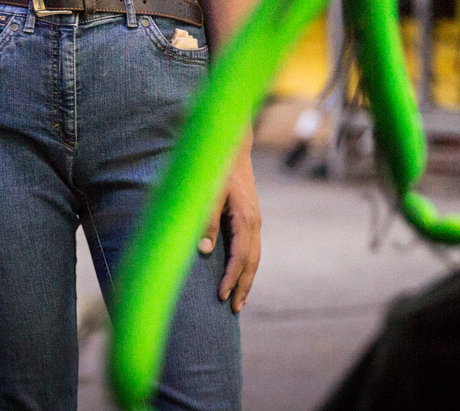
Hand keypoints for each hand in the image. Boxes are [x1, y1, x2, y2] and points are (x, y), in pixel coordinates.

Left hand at [200, 150, 260, 312]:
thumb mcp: (210, 193)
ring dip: (247, 279)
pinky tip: (240, 276)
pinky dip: (248, 266)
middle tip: (233, 310)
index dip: (231, 278)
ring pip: (255, 257)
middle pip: (252, 262)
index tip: (221, 296)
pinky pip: (252, 248)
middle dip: (243, 286)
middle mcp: (254, 223)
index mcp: (245, 219)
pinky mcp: (251, 219)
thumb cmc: (218, 170)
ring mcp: (255, 221)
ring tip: (239, 301)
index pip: (240, 257)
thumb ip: (207, 221)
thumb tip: (204, 251)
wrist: (233, 149)